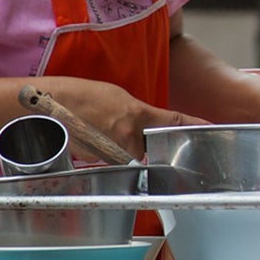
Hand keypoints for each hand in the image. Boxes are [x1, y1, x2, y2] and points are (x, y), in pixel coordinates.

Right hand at [47, 79, 209, 159]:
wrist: (48, 106)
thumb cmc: (81, 96)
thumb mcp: (119, 98)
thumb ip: (139, 114)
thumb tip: (145, 127)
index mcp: (137, 116)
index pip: (174, 122)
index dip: (195, 125)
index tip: (211, 127)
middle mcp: (129, 138)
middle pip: (148, 147)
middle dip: (139, 140)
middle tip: (115, 125)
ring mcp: (114, 153)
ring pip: (130, 155)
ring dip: (120, 145)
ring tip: (99, 129)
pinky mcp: (100, 163)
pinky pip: (113, 160)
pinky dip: (106, 151)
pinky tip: (91, 136)